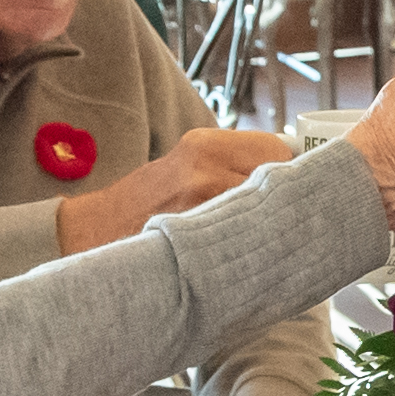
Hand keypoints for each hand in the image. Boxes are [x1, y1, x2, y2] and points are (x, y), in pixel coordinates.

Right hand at [55, 128, 297, 254]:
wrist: (96, 232)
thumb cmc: (144, 203)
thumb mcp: (186, 165)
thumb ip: (230, 165)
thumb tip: (287, 173)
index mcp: (204, 145)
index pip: (277, 149)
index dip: (292, 170)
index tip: (298, 183)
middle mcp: (206, 168)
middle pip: (280, 179)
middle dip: (289, 198)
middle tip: (291, 213)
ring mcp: (204, 202)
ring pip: (269, 209)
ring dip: (274, 223)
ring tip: (265, 235)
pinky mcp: (200, 235)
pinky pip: (247, 237)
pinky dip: (254, 243)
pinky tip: (247, 251)